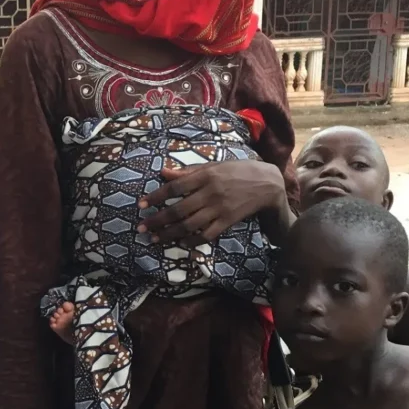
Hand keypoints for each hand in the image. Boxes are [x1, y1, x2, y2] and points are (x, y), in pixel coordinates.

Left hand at [138, 160, 283, 245]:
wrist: (267, 184)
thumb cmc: (238, 171)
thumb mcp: (213, 166)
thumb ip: (188, 171)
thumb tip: (163, 172)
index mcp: (205, 176)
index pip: (174, 187)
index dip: (156, 196)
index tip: (140, 204)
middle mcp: (210, 193)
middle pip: (178, 210)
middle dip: (157, 220)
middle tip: (142, 227)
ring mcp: (219, 209)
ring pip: (189, 225)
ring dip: (169, 234)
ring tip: (155, 238)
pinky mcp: (227, 221)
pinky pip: (206, 235)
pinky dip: (192, 241)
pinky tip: (180, 243)